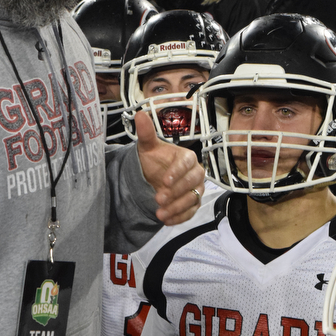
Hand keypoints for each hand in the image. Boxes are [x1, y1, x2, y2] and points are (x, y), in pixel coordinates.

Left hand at [135, 110, 204, 224]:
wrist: (153, 178)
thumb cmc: (153, 161)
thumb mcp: (147, 147)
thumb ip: (146, 133)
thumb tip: (140, 115)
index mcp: (187, 157)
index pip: (186, 164)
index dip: (177, 173)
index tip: (164, 181)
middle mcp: (195, 174)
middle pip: (192, 183)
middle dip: (176, 192)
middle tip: (158, 198)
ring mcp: (195, 190)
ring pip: (192, 199)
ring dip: (177, 207)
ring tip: (159, 213)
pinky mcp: (193, 204)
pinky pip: (191, 212)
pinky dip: (179, 218)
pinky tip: (166, 221)